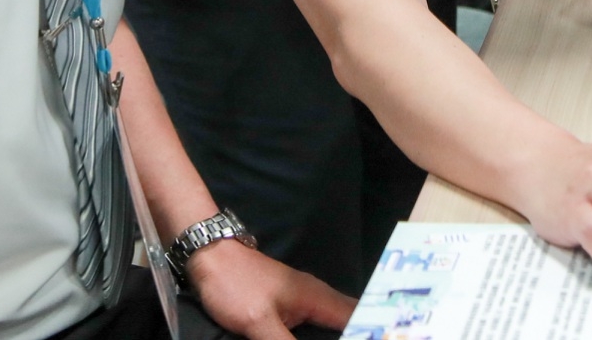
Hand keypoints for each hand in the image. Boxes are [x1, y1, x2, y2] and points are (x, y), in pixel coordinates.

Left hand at [186, 239, 354, 339]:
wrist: (210, 258)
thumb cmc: (236, 286)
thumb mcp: (260, 323)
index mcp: (318, 298)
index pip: (358, 319)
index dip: (370, 332)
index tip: (381, 337)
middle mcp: (317, 297)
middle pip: (350, 321)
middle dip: (358, 331)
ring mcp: (303, 300)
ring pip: (333, 323)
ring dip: (341, 332)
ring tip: (352, 339)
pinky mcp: (288, 306)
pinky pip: (317, 324)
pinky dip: (322, 333)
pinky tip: (318, 338)